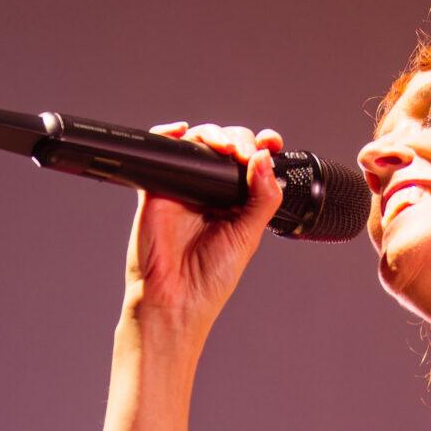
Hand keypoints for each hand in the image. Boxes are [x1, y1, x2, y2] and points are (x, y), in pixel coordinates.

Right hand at [123, 122, 283, 339]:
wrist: (174, 298)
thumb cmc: (209, 279)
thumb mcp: (247, 237)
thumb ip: (262, 199)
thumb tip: (265, 159)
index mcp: (237, 203)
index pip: (252, 165)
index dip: (263, 148)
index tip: (273, 144)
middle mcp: (212, 192)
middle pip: (226, 146)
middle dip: (240, 141)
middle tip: (245, 155)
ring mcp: (184, 188)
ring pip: (198, 143)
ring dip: (213, 134)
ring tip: (225, 149)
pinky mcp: (158, 187)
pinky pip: (162, 151)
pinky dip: (168, 133)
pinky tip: (182, 131)